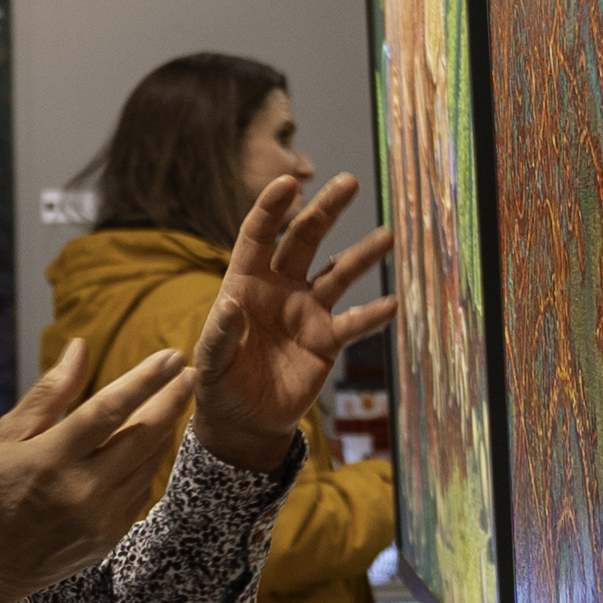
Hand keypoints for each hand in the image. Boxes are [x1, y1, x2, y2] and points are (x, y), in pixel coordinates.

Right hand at [0, 328, 198, 602]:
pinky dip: (152, 461)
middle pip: (142, 436)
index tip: (171, 356)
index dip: (143, 380)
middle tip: (192, 372)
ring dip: (167, 429)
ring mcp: (101, 516)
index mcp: (51, 458)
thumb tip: (80, 347)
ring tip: (177, 398)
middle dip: (172, 400)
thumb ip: (50, 392)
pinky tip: (155, 440)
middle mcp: (81, 488)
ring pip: (149, 463)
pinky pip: (143, 489)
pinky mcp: (111, 535)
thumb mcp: (8, 435)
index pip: (108, 410)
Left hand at [190, 158, 393, 477]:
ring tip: (387, 236)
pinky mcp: (327, 340)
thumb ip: (220, 336)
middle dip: (326, 210)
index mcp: (245, 283)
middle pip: (305, 240)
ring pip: (338, 274)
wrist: (244, 421)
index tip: (289, 181)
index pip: (258, 236)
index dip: (272, 208)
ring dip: (362, 255)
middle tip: (349, 182)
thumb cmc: (219, 384)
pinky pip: (353, 324)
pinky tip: (392, 305)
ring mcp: (307, 311)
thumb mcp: (210, 363)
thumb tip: (229, 307)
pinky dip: (372, 316)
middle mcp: (280, 288)